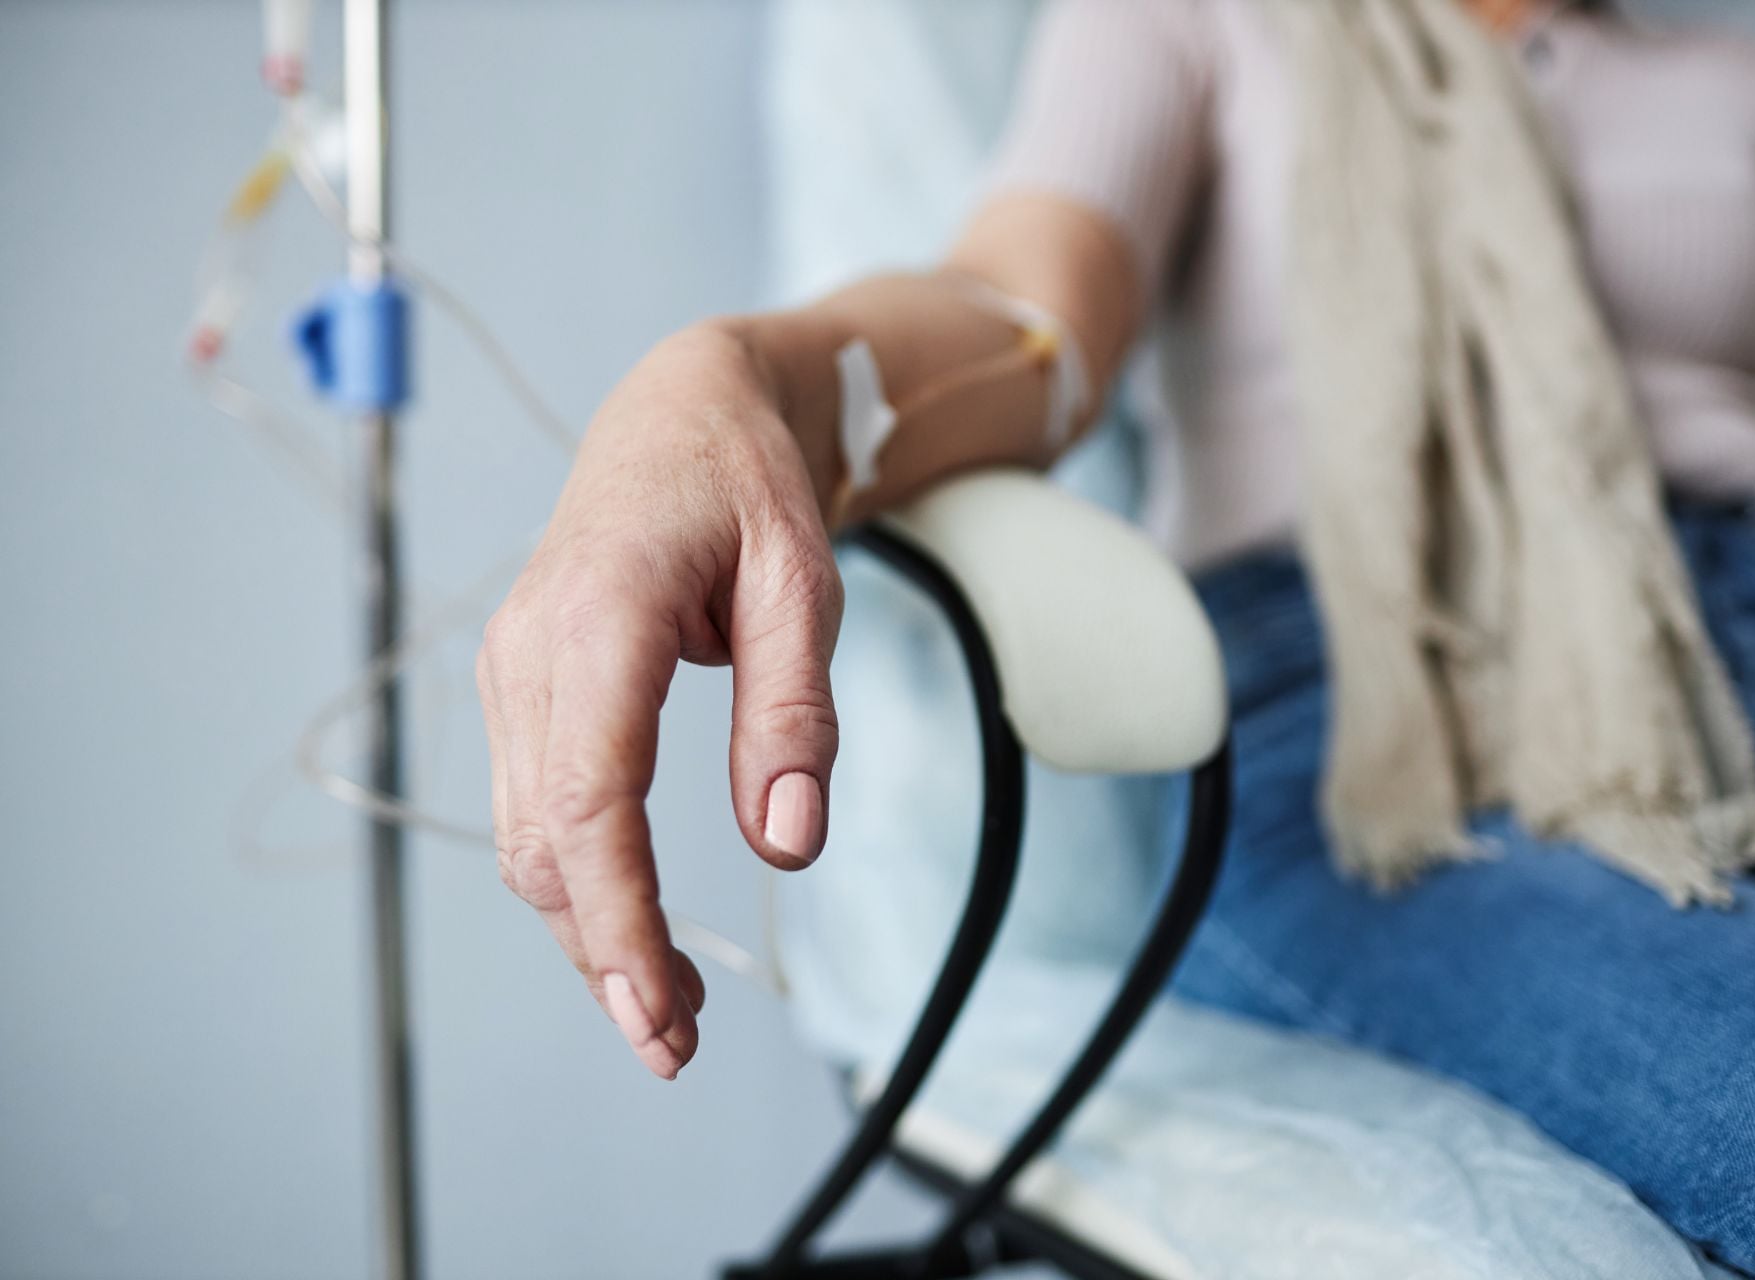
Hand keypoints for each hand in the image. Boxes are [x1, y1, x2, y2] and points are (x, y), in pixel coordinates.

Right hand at [478, 325, 843, 1078]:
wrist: (682, 411)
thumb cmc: (750, 486)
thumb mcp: (804, 583)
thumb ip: (794, 711)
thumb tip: (787, 847)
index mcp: (601, 613)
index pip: (590, 802)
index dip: (621, 920)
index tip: (660, 1012)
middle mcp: (531, 646)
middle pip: (544, 843)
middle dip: (604, 953)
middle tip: (677, 1044)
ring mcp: (512, 666)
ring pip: (527, 838)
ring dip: (588, 929)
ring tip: (668, 1007)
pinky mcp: (522, 685)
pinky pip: (535, 806)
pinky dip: (578, 879)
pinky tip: (632, 924)